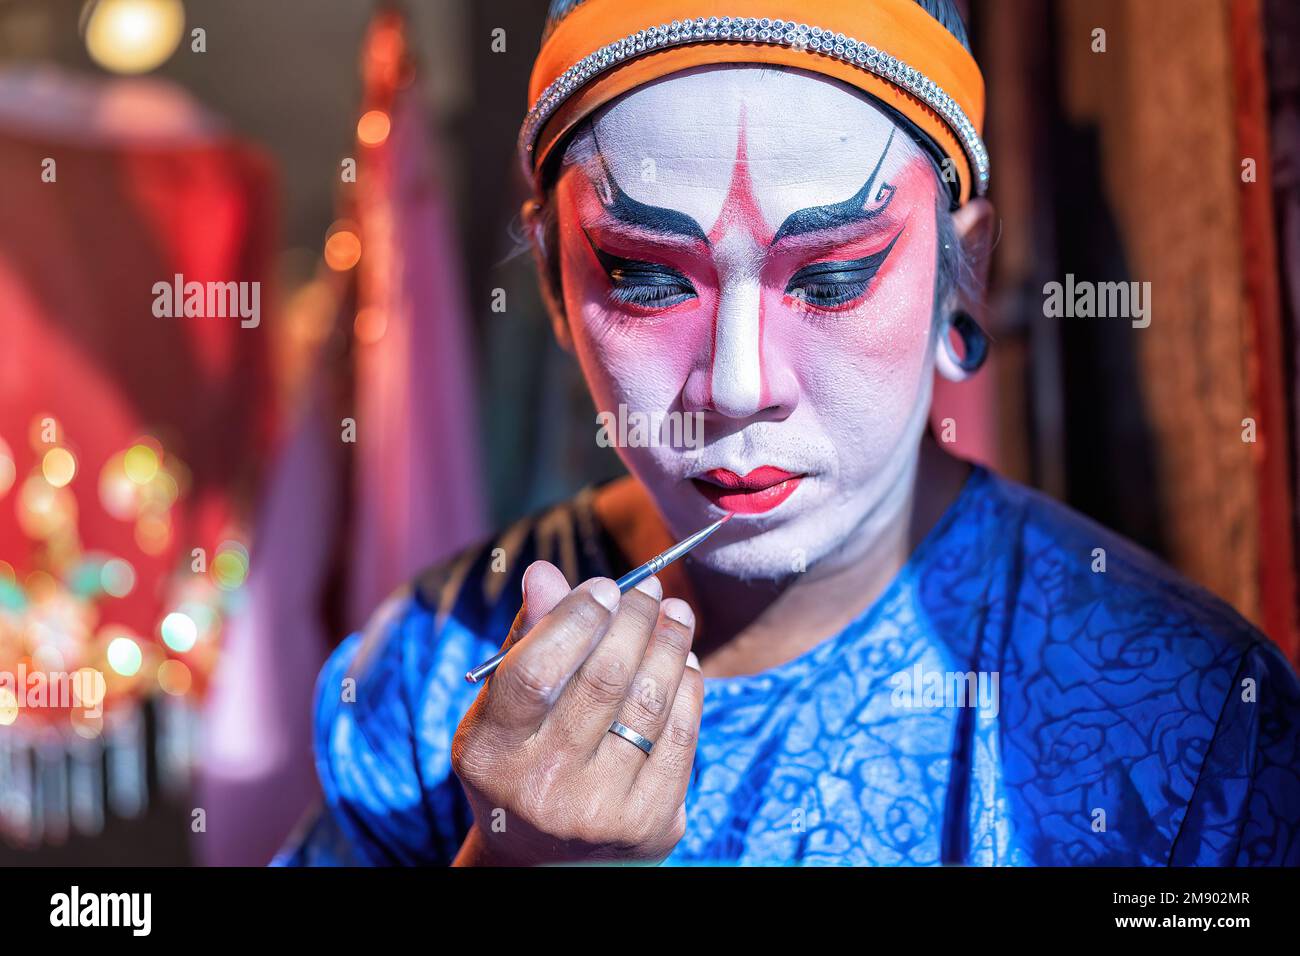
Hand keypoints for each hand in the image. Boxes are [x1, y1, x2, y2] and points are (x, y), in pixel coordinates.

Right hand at [450, 560, 701, 865]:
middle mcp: (541, 788)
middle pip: (601, 681)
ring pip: (648, 704)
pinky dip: (687, 688)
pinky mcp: (650, 824)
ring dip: (670, 645)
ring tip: (676, 613)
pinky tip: (685, 661)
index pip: (535, 672)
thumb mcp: (505, 707)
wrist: (547, 861)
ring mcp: (599, 812)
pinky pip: (680, 737)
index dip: (576, 619)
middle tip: (650, 588)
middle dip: (634, 622)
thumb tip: (543, 571)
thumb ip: (527, 639)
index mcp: (491, 752)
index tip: (606, 586)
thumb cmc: (523, 757)